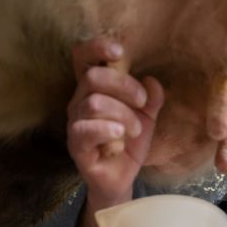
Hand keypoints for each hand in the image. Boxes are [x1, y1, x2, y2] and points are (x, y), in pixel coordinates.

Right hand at [67, 38, 164, 203]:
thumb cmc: (128, 143)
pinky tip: (121, 136)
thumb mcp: (146, 117)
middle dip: (124, 86)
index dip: (97, 47)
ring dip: (122, 115)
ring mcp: (75, 123)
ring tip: (135, 130)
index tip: (120, 52)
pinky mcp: (76, 145)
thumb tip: (152, 81)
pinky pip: (86, 129)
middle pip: (93, 77)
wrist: (121, 178)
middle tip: (142, 102)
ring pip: (94, 103)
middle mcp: (79, 101)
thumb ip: (151, 98)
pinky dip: (108, 129)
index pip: (83, 57)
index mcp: (93, 89)